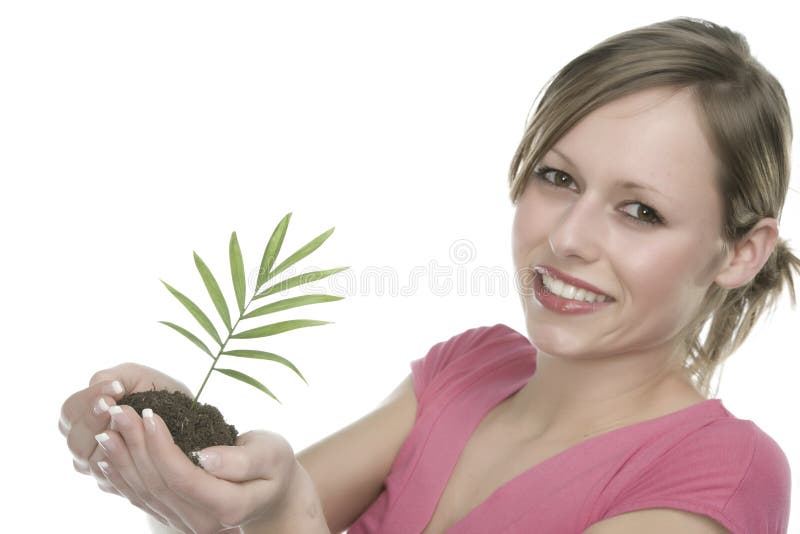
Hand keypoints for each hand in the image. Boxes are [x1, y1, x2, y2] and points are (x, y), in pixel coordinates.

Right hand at [59, 363, 192, 520]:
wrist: (186, 416)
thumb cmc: (155, 393)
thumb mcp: (133, 376)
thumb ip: (108, 378)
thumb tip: (100, 393)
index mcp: (81, 416)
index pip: (70, 411)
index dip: (88, 401)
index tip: (116, 389)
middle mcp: (84, 444)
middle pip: (76, 440)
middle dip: (97, 422)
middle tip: (119, 407)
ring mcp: (97, 466)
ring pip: (91, 461)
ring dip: (113, 441)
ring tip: (134, 424)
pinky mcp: (115, 483)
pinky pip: (111, 478)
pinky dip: (124, 461)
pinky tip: (140, 447)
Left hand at [95, 405, 300, 532]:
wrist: (275, 493)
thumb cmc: (275, 466)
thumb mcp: (271, 455)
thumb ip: (241, 461)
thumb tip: (204, 458)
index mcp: (228, 506)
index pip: (184, 476)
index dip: (162, 446)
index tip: (149, 412)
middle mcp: (202, 523)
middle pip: (159, 484)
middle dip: (135, 446)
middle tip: (118, 411)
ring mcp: (185, 523)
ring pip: (145, 492)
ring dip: (122, 460)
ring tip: (108, 428)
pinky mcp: (174, 517)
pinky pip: (142, 499)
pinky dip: (122, 477)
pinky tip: (107, 457)